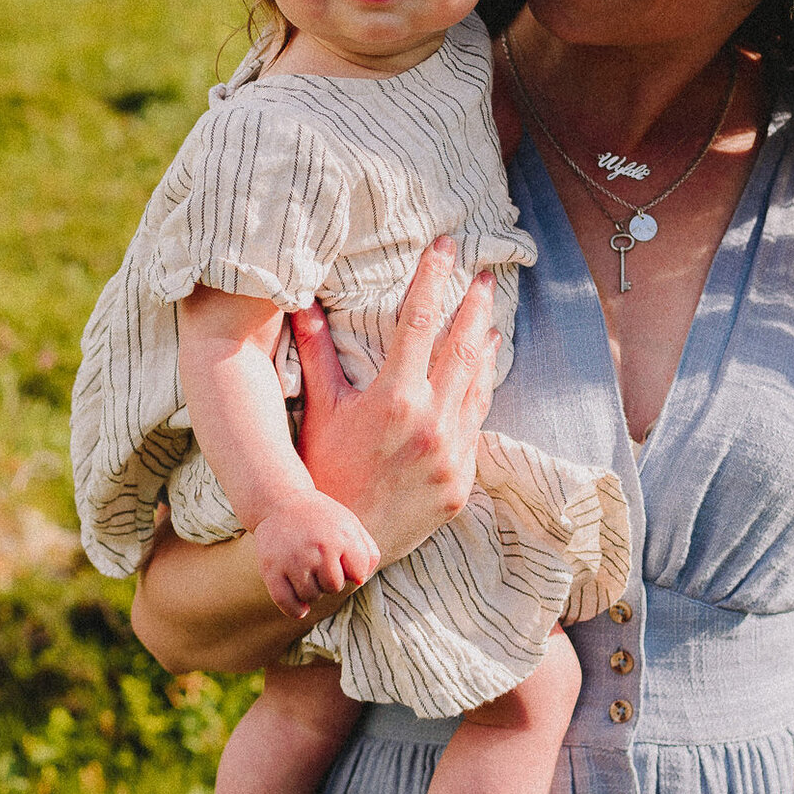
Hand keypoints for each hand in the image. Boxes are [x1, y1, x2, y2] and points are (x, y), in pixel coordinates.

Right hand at [251, 491, 380, 618]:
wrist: (279, 501)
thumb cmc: (321, 518)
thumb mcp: (350, 523)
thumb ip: (367, 551)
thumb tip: (360, 580)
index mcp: (341, 536)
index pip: (357, 574)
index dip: (351, 572)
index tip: (342, 562)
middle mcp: (319, 548)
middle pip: (333, 587)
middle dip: (330, 582)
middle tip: (321, 567)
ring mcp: (294, 560)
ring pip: (311, 596)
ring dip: (312, 592)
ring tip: (307, 574)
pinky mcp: (271, 570)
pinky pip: (287, 603)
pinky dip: (296, 610)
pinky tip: (301, 606)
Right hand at [290, 236, 499, 562]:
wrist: (342, 545)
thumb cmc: (322, 474)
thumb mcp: (319, 411)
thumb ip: (316, 354)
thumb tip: (303, 303)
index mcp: (395, 399)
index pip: (419, 321)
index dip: (433, 278)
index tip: (445, 248)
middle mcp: (431, 423)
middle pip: (463, 348)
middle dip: (475, 307)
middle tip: (486, 276)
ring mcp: (452, 454)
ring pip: (477, 387)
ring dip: (485, 350)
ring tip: (490, 321)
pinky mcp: (462, 480)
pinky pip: (476, 426)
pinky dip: (480, 395)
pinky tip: (482, 379)